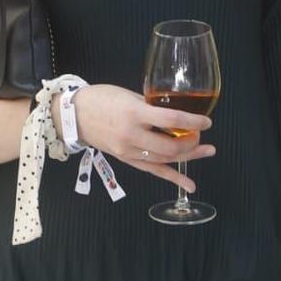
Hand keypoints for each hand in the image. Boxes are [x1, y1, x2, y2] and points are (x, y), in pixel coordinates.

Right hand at [70, 84, 214, 190]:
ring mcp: (129, 151)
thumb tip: (175, 114)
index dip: (193, 122)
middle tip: (200, 134)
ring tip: (207, 151)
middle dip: (192, 142)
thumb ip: (152, 106)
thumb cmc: (101, 99)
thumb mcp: (129, 95)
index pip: (171, 120)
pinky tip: (190, 184)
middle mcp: (132, 136)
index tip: (206, 122)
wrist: (72, 117)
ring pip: (165, 160)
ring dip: (189, 156)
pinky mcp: (126, 160)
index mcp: (134, 114)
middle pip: (171, 146)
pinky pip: (154, 171)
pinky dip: (173, 178)